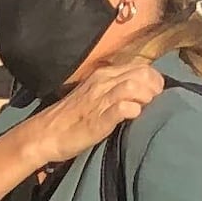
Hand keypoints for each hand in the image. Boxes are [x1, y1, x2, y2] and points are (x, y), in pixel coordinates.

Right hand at [7, 58, 165, 170]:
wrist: (45, 134)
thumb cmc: (71, 117)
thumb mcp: (94, 95)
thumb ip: (114, 89)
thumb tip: (141, 91)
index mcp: (103, 74)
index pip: (140, 66)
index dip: (154, 79)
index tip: (156, 94)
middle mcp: (102, 82)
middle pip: (141, 73)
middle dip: (155, 87)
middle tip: (155, 103)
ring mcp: (99, 100)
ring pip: (133, 86)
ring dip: (146, 97)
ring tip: (146, 109)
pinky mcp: (98, 119)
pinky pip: (121, 108)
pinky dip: (132, 110)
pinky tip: (133, 117)